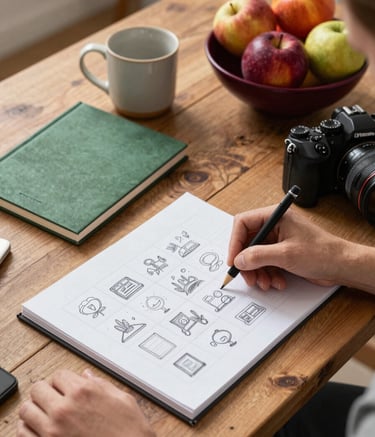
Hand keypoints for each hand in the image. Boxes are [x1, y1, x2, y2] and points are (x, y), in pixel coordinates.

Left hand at [17, 369, 154, 436]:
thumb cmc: (129, 431)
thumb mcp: (122, 399)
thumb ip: (101, 384)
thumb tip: (87, 376)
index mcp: (83, 392)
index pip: (57, 375)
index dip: (62, 381)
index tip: (64, 387)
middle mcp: (64, 409)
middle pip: (38, 389)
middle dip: (46, 392)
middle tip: (53, 398)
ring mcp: (53, 431)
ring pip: (26, 410)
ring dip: (35, 409)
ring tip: (44, 413)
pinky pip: (23, 434)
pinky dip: (28, 429)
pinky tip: (38, 429)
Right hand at [227, 206, 342, 290]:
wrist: (342, 266)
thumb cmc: (322, 252)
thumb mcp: (286, 254)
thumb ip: (258, 256)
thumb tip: (239, 259)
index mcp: (275, 215)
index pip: (243, 223)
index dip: (235, 242)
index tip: (233, 260)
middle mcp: (275, 225)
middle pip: (247, 242)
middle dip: (247, 262)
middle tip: (248, 276)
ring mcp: (278, 240)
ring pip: (255, 255)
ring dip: (258, 271)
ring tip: (265, 282)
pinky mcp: (282, 253)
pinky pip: (265, 263)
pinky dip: (267, 274)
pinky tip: (277, 282)